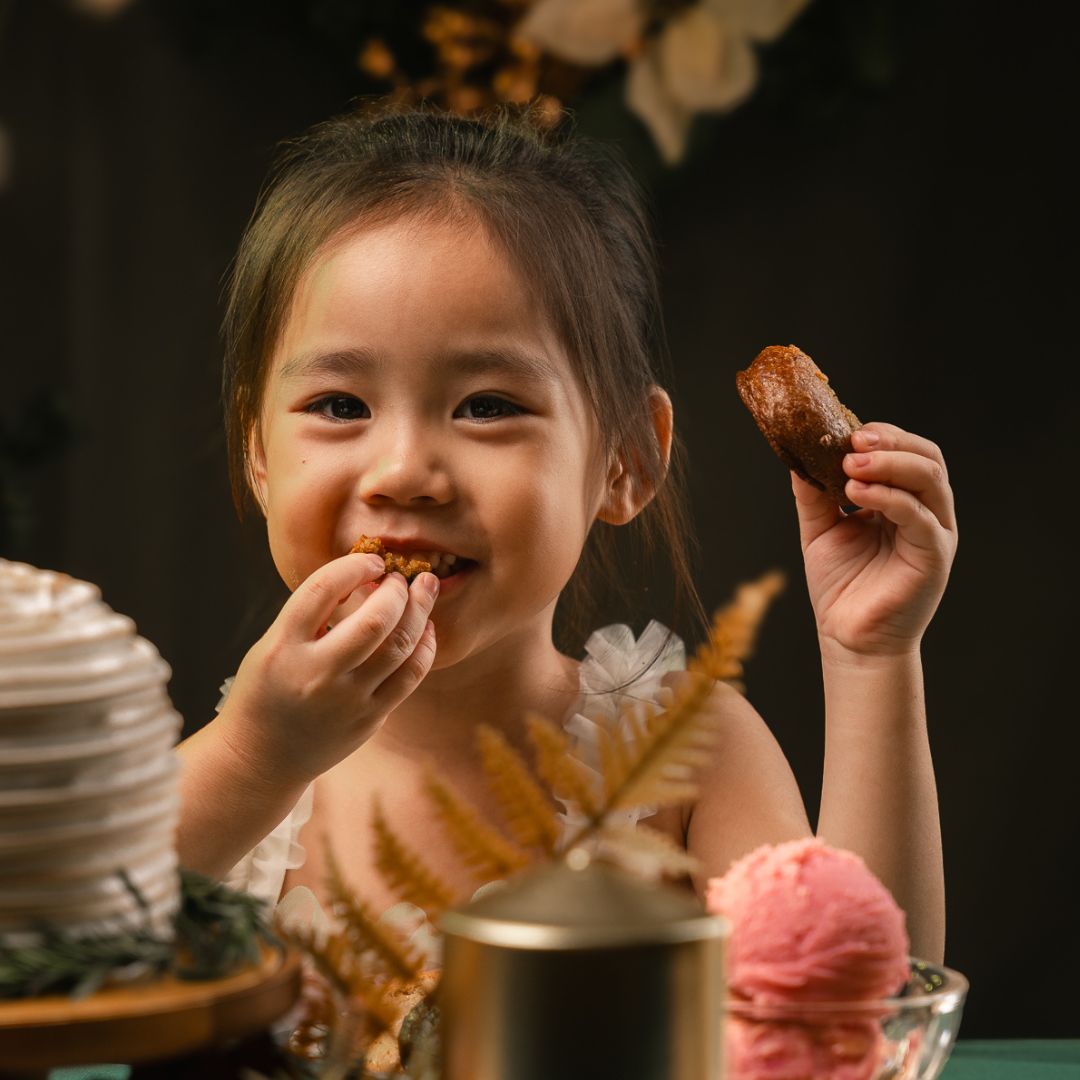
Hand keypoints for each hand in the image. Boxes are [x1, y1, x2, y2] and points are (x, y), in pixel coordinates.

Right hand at [217, 553, 438, 786]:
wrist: (260, 758)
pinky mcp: (369, 719)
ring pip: (400, 646)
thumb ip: (311, 616)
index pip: (322, 590)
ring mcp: (346, 700)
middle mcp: (316, 674)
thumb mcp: (272, 645)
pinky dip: (424, 647)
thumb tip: (364, 578)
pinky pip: (410, 676)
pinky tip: (426, 629)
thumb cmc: (268, 690)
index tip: (370, 561)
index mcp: (284, 647)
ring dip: (420, 611)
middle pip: (375, 620)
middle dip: (398, 590)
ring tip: (426, 590)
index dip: (353, 566)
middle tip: (402, 577)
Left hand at [791, 423, 957, 658]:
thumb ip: (814, 493)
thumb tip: (798, 455)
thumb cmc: (840, 586)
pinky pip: (919, 516)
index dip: (880, 436)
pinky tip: (857, 493)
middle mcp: (926, 512)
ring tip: (850, 465)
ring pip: (930, 479)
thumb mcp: (820, 529)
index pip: (905, 452)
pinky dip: (889, 497)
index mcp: (903, 501)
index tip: (846, 431)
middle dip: (891, 442)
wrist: (848, 638)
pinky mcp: (934, 555)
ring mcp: (935, 532)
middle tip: (853, 441)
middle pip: (926, 457)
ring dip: (890, 464)